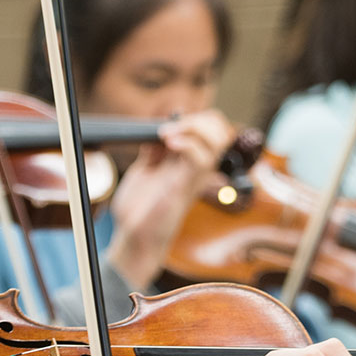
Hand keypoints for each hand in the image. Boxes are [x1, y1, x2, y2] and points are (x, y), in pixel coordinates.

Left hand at [104, 109, 236, 290]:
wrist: (133, 237)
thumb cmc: (139, 209)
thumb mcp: (145, 171)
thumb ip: (154, 151)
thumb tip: (158, 129)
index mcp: (188, 163)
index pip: (213, 131)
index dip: (197, 118)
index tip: (170, 120)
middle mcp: (197, 169)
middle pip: (222, 131)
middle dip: (202, 118)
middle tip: (174, 125)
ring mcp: (194, 178)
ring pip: (219, 140)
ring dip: (194, 127)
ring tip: (169, 133)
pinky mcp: (185, 188)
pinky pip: (201, 159)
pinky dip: (186, 143)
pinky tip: (168, 142)